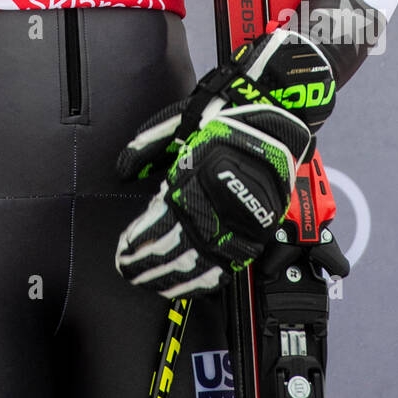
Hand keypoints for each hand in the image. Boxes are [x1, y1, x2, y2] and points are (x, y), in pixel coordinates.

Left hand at [114, 28, 334, 298]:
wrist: (274, 113)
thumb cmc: (223, 114)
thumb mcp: (177, 122)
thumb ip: (148, 147)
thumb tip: (124, 170)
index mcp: (195, 179)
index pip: (161, 225)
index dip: (140, 245)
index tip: (123, 255)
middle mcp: (219, 203)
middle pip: (179, 249)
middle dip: (151, 266)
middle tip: (132, 274)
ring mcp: (243, 219)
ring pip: (205, 262)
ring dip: (176, 278)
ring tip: (154, 285)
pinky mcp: (261, 227)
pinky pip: (233, 262)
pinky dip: (210, 278)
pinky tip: (193, 285)